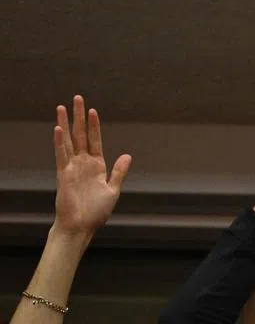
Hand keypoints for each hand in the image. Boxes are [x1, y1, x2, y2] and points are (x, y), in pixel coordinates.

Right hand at [53, 96, 131, 236]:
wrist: (82, 226)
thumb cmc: (97, 211)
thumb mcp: (113, 190)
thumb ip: (119, 172)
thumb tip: (127, 155)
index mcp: (97, 166)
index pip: (95, 141)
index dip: (94, 126)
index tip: (93, 111)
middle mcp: (83, 163)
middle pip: (80, 135)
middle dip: (79, 117)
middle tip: (77, 98)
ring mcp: (72, 167)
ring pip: (68, 141)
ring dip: (65, 123)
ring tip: (62, 106)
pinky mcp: (64, 174)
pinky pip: (61, 155)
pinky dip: (59, 142)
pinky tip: (58, 128)